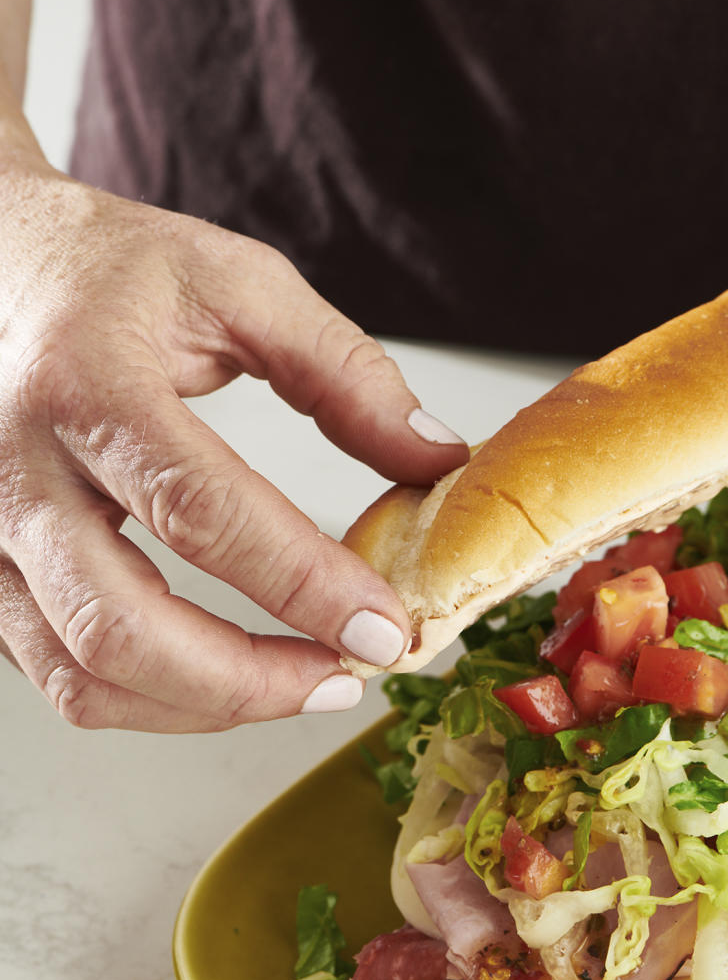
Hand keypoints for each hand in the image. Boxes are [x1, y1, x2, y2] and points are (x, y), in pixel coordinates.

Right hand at [0, 159, 467, 730]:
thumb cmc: (106, 271)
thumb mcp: (238, 285)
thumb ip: (344, 373)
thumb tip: (434, 458)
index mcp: (85, 384)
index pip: (199, 511)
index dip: (302, 584)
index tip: (382, 626)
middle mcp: (15, 471)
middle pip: (120, 629)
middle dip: (247, 683)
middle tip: (342, 680)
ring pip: (82, 675)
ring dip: (203, 708)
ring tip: (297, 685)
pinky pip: (58, 674)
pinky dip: (150, 699)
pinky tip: (219, 676)